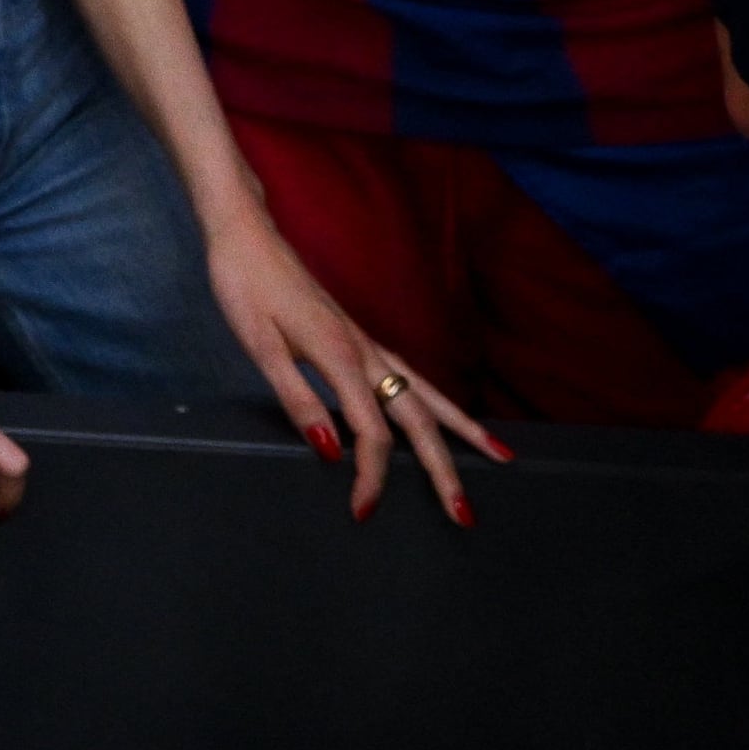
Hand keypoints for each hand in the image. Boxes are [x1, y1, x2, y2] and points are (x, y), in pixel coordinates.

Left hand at [201, 211, 500, 525]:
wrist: (247, 235)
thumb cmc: (246, 287)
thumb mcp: (259, 345)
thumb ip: (296, 398)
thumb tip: (331, 451)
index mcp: (340, 356)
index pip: (371, 432)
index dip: (372, 476)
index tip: (364, 511)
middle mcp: (366, 350)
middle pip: (418, 419)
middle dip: (444, 469)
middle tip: (465, 514)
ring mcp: (369, 343)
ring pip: (428, 395)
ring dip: (463, 432)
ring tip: (502, 458)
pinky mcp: (362, 340)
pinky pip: (415, 379)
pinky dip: (441, 405)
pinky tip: (450, 417)